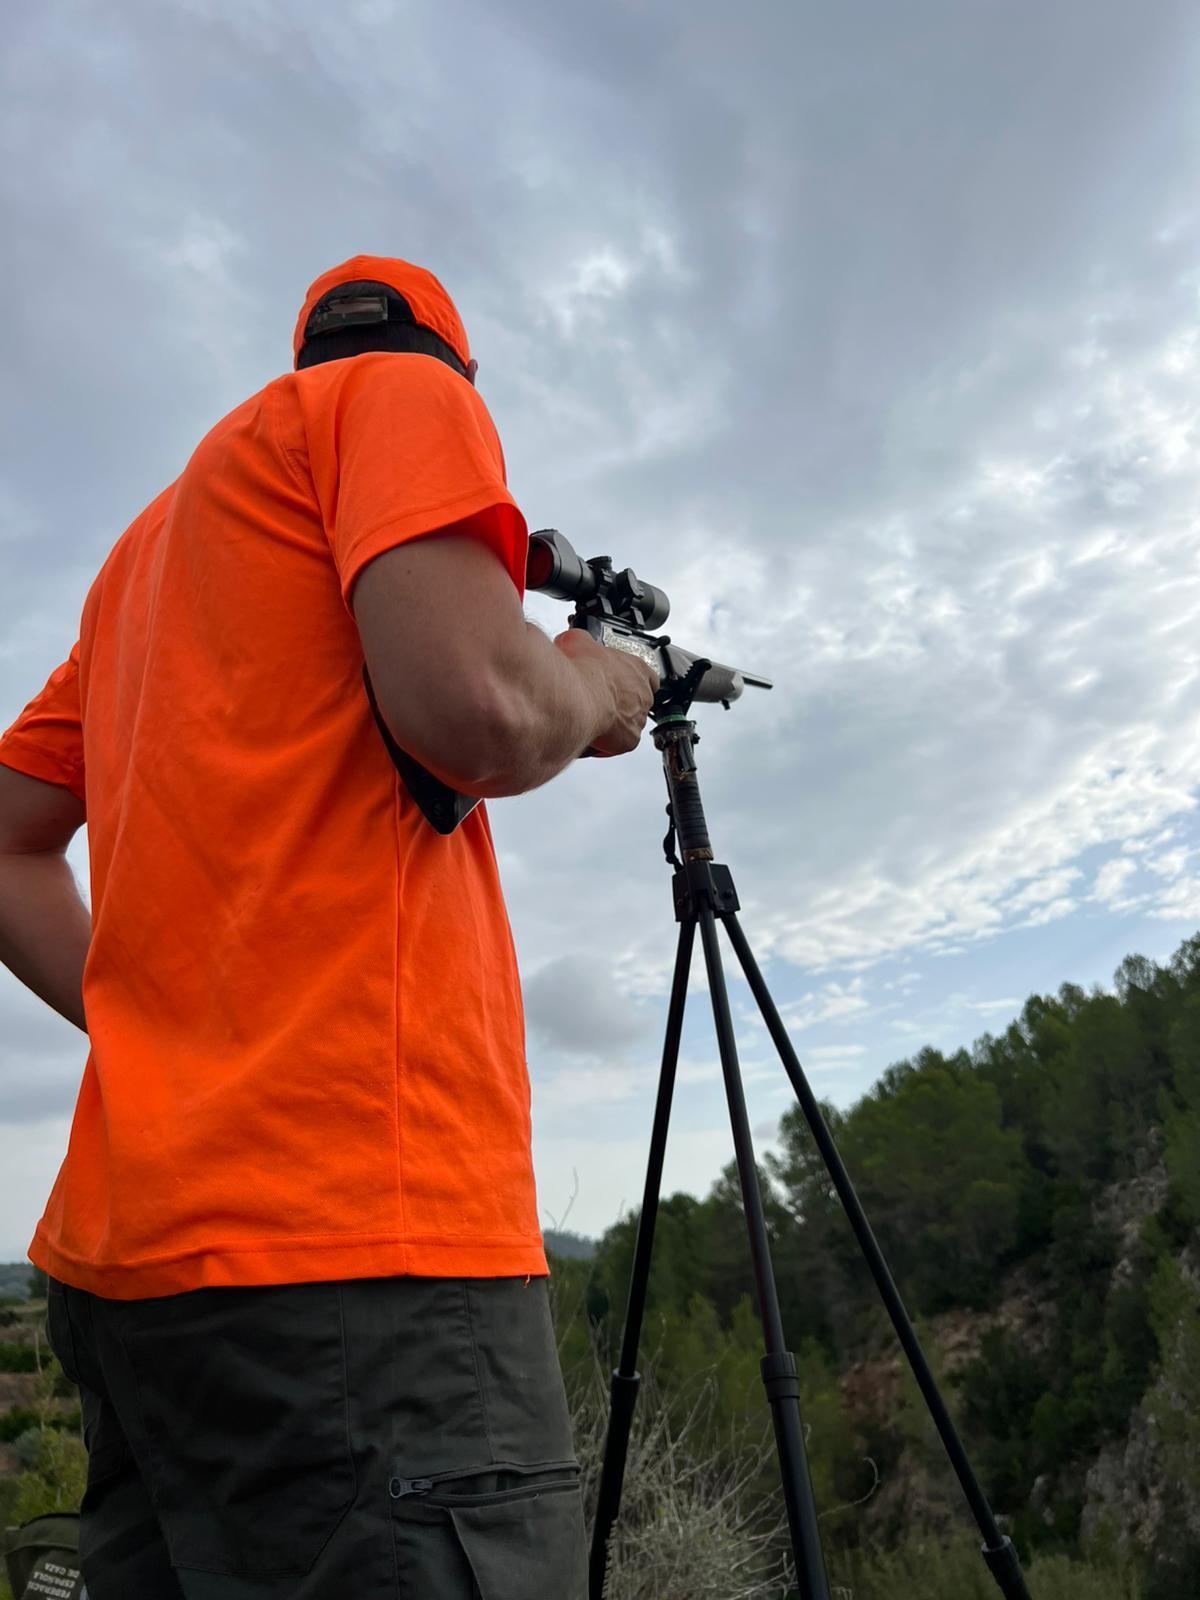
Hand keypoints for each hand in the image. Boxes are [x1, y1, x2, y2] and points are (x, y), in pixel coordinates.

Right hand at [554, 627, 657, 756]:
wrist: (573, 699)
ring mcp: (638, 718)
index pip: (646, 675)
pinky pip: (618, 745)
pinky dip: (604, 744)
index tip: (618, 682)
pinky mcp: (629, 740)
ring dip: (612, 724)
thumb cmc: (580, 672)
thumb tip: (573, 640)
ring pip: (627, 724)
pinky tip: (588, 736)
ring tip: (589, 719)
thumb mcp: (577, 641)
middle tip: (598, 702)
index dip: (631, 680)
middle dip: (619, 703)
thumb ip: (581, 641)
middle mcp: (643, 694)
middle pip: (638, 701)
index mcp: (637, 668)